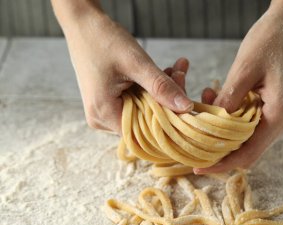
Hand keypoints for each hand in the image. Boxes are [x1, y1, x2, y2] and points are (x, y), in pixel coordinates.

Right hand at [54, 2, 192, 133]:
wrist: (83, 24)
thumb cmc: (104, 40)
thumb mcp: (136, 64)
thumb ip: (161, 87)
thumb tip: (187, 107)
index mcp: (103, 114)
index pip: (144, 131)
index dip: (167, 118)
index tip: (185, 97)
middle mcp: (102, 119)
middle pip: (146, 120)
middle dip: (168, 99)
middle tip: (181, 74)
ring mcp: (105, 111)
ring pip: (145, 109)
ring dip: (162, 90)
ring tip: (177, 68)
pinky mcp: (110, 102)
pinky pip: (138, 101)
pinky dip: (152, 88)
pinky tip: (166, 71)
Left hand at [195, 1, 282, 173]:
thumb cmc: (271, 40)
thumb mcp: (245, 68)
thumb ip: (230, 98)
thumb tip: (213, 124)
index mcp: (280, 113)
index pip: (249, 153)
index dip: (222, 164)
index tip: (199, 167)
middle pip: (249, 150)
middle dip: (220, 150)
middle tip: (193, 145)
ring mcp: (279, 112)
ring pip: (247, 136)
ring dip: (223, 130)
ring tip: (202, 111)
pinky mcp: (273, 104)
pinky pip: (249, 121)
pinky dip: (229, 117)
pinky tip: (215, 99)